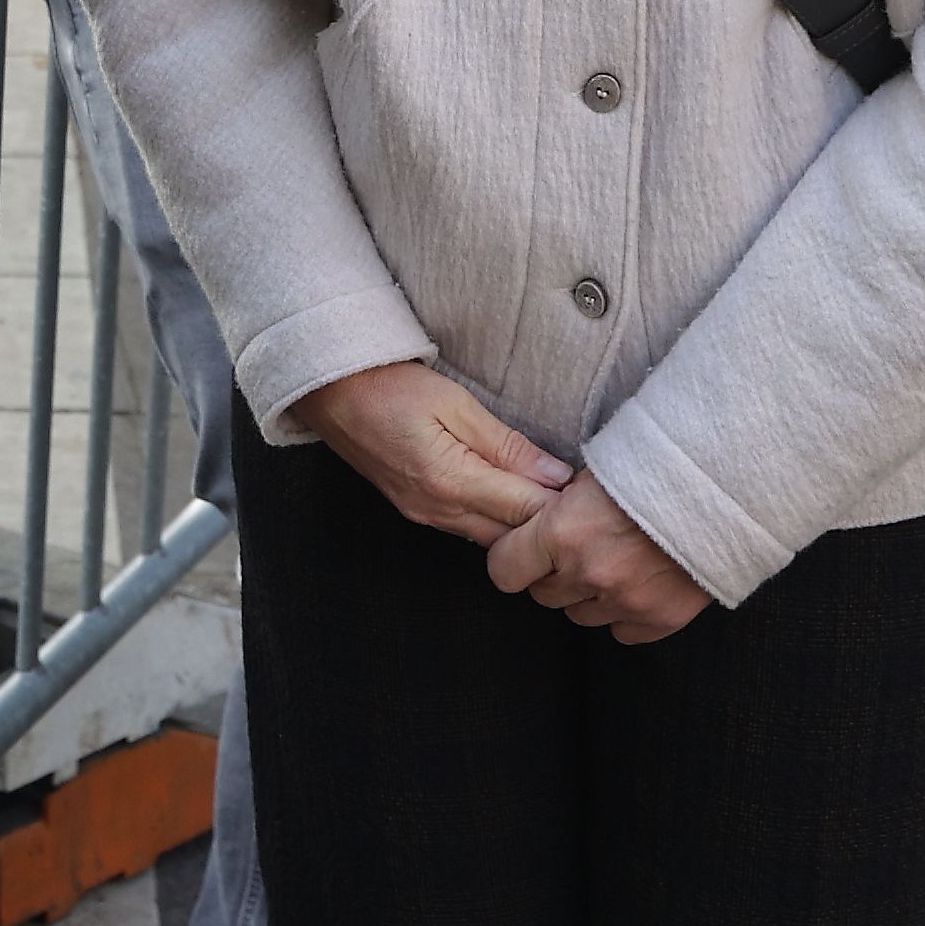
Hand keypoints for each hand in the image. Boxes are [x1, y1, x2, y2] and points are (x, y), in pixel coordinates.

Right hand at [290, 359, 576, 544]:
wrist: (328, 391)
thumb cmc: (388, 386)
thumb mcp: (456, 404)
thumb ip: (508, 445)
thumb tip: (556, 477)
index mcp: (450, 482)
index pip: (527, 511)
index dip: (565, 507)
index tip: (596, 497)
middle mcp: (438, 510)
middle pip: (513, 537)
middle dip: (550, 526)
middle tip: (587, 507)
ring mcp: (425, 516)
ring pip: (493, 540)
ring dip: (525, 528)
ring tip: (558, 505)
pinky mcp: (418, 511)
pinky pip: (471, 530)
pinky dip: (499, 522)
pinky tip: (517, 504)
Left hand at [485, 472, 713, 642]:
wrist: (719, 487)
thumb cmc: (651, 468)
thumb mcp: (589, 475)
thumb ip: (558, 508)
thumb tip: (534, 520)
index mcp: (560, 534)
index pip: (504, 570)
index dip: (512, 560)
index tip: (522, 552)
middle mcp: (587, 574)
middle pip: (544, 595)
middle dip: (553, 576)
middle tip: (576, 552)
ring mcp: (625, 601)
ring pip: (582, 615)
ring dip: (589, 595)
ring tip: (613, 563)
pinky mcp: (660, 619)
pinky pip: (623, 632)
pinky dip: (626, 614)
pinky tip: (639, 585)